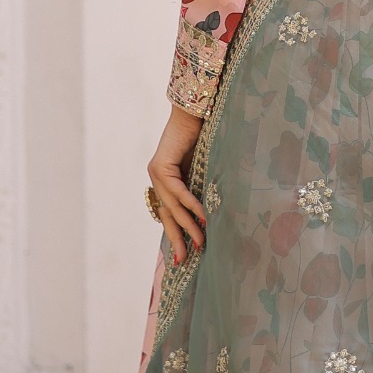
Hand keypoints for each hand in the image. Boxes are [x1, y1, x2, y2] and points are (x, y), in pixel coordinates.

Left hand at [148, 106, 205, 262]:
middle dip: (176, 239)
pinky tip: (202, 218)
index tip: (182, 256)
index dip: (176, 235)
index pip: (169, 214)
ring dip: (188, 226)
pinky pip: (178, 191)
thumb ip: (203, 188)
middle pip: (166, 215)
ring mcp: (156, 173)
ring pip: (172, 207)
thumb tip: (216, 214)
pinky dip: (191, 205)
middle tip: (183, 261)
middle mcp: (157, 179)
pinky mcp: (160, 166)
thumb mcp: (203, 169)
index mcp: (165, 181)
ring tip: (201, 242)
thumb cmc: (204, 137)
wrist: (196, 112)